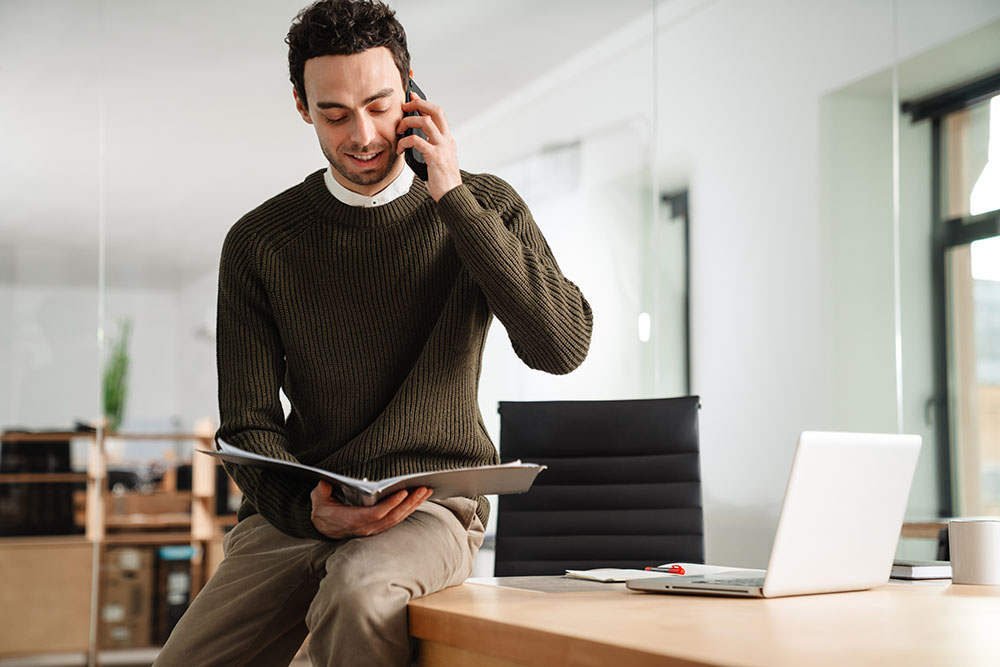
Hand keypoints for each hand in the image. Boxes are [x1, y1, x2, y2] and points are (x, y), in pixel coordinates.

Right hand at [310, 481, 432, 538]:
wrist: (323, 527)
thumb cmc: (323, 511)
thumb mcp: (318, 500)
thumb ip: (321, 492)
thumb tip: (324, 484)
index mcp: (353, 520)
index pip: (376, 514)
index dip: (390, 504)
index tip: (402, 492)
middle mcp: (367, 527)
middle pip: (393, 516)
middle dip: (409, 502)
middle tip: (423, 488)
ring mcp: (374, 529)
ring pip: (398, 518)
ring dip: (413, 505)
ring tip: (426, 491)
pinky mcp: (379, 527)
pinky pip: (397, 518)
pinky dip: (409, 508)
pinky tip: (418, 498)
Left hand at [396, 92, 461, 201]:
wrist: (452, 195)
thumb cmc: (442, 181)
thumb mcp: (436, 160)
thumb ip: (429, 148)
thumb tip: (412, 141)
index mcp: (447, 140)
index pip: (438, 114)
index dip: (424, 103)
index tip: (412, 97)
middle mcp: (446, 140)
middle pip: (435, 111)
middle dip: (418, 104)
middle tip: (404, 107)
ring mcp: (442, 147)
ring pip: (425, 122)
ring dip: (408, 122)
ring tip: (399, 130)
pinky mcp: (435, 156)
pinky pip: (416, 141)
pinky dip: (404, 142)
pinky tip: (399, 149)